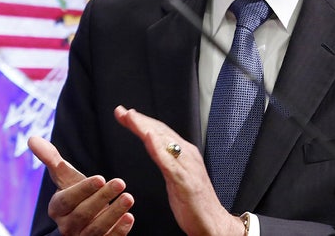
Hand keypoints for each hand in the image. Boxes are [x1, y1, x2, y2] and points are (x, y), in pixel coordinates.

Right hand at [27, 136, 134, 234]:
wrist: (87, 219)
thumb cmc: (77, 195)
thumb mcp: (66, 178)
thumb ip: (52, 160)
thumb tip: (32, 138)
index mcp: (57, 208)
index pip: (67, 200)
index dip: (83, 190)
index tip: (100, 177)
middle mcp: (67, 226)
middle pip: (82, 214)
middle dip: (102, 198)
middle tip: (121, 182)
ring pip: (96, 230)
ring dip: (113, 214)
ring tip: (129, 198)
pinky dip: (119, 231)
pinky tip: (129, 218)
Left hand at [113, 106, 243, 235]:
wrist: (213, 223)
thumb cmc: (195, 203)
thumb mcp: (177, 177)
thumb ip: (167, 161)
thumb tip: (155, 148)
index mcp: (185, 154)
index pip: (161, 133)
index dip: (143, 122)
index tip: (124, 115)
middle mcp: (187, 156)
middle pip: (161, 133)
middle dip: (140, 121)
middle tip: (122, 112)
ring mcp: (187, 167)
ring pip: (164, 143)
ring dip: (147, 128)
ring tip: (131, 118)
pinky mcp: (185, 182)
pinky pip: (170, 163)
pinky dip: (159, 149)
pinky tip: (149, 139)